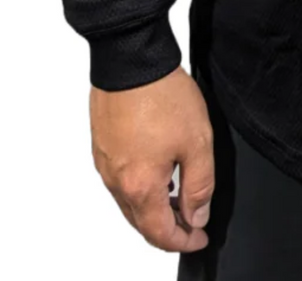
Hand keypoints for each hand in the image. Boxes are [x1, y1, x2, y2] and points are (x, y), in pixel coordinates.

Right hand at [90, 66, 214, 252]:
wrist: (130, 59)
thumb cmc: (161, 95)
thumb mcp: (197, 141)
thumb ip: (199, 185)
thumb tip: (196, 215)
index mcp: (139, 186)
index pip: (160, 234)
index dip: (183, 241)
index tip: (199, 238)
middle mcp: (115, 181)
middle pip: (141, 222)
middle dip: (167, 229)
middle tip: (191, 223)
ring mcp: (105, 163)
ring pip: (128, 202)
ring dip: (152, 208)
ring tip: (177, 199)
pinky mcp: (101, 145)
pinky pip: (119, 180)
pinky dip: (138, 187)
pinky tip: (156, 173)